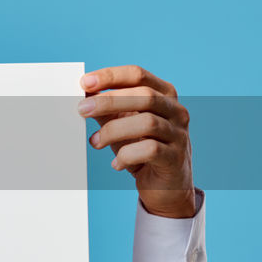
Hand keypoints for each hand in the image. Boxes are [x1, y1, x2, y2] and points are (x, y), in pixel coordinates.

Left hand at [79, 65, 196, 218]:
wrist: (165, 186)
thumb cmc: (140, 149)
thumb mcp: (122, 124)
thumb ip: (107, 109)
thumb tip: (83, 96)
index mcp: (164, 95)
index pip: (138, 75)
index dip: (111, 76)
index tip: (84, 83)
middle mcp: (176, 110)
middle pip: (145, 95)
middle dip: (109, 100)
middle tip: (82, 110)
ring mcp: (179, 134)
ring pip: (148, 123)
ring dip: (114, 130)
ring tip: (95, 142)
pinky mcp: (175, 158)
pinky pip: (150, 150)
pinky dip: (127, 155)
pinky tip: (116, 163)